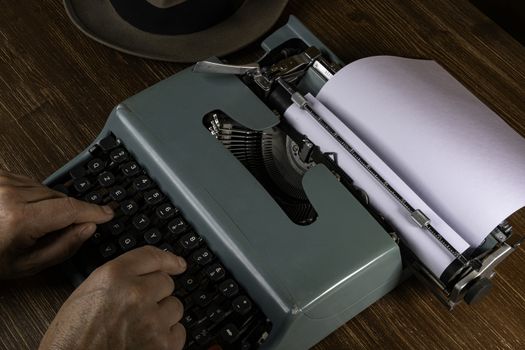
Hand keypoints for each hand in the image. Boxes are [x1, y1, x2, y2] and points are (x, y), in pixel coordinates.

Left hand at [0, 171, 113, 278]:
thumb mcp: (27, 265)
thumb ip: (64, 247)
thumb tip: (89, 227)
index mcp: (20, 218)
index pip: (70, 209)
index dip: (94, 211)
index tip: (108, 213)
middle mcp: (11, 193)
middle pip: (60, 197)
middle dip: (69, 213)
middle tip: (64, 230)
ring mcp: (3, 180)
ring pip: (47, 189)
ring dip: (50, 204)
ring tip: (35, 223)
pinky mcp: (0, 174)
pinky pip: (31, 182)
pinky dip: (35, 195)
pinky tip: (24, 210)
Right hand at [40, 246, 186, 349]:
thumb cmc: (71, 338)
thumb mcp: (86, 293)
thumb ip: (118, 278)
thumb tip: (148, 274)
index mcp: (114, 276)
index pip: (152, 256)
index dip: (168, 260)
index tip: (177, 264)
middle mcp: (135, 293)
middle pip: (167, 283)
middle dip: (157, 294)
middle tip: (139, 310)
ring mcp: (151, 320)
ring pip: (174, 307)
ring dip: (162, 316)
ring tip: (139, 328)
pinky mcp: (162, 345)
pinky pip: (178, 332)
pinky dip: (167, 337)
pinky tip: (147, 341)